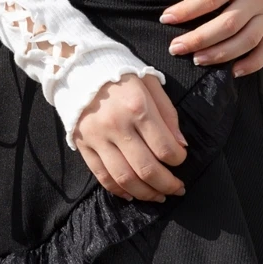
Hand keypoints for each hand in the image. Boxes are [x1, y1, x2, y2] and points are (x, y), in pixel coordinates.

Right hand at [70, 73, 188, 202]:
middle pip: (146, 169)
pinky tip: (132, 194)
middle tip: (178, 189)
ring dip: (145, 193)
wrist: (80, 67)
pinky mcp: (83, 145)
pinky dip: (119, 190)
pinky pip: (102, 176)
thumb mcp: (151, 84)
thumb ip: (168, 114)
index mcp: (137, 108)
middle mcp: (116, 125)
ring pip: (124, 178)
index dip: (178, 159)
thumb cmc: (122, 75)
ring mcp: (97, 138)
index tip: (181, 158)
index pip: (164, 147)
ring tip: (159, 196)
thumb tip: (181, 145)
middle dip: (167, 184)